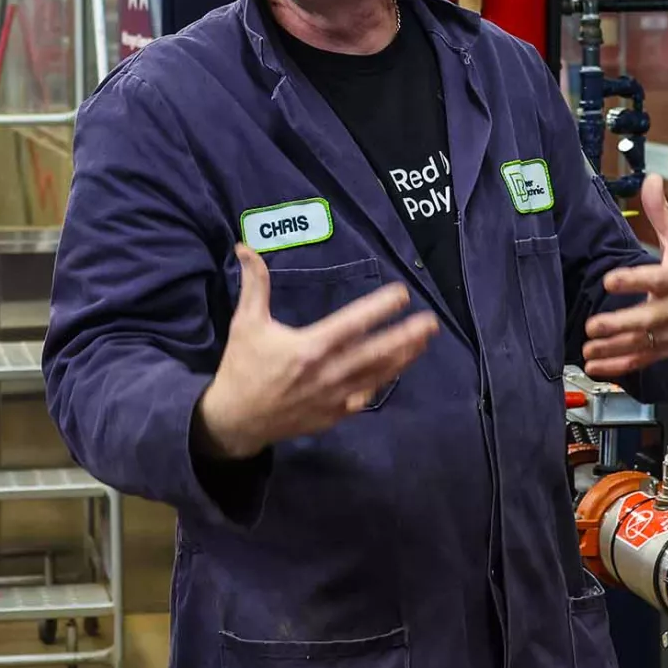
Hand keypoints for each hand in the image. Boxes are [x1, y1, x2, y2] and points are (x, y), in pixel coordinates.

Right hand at [194, 244, 439, 461]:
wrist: (236, 420)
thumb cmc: (242, 367)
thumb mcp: (245, 323)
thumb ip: (254, 285)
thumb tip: (245, 246)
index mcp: (309, 348)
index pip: (352, 323)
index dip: (380, 308)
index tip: (401, 294)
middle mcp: (327, 373)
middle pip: (376, 352)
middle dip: (406, 336)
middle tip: (431, 322)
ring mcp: (334, 397)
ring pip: (376, 375)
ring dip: (402, 358)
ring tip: (423, 342)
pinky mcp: (334, 414)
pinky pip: (366, 397)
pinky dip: (383, 382)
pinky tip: (397, 370)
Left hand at [584, 177, 667, 377]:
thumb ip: (661, 213)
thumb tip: (651, 179)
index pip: (655, 279)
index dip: (634, 280)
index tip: (612, 279)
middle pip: (646, 319)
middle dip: (620, 324)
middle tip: (594, 325)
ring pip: (640, 344)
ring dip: (613, 349)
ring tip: (588, 349)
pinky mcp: (663, 350)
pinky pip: (640, 361)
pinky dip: (618, 368)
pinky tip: (596, 367)